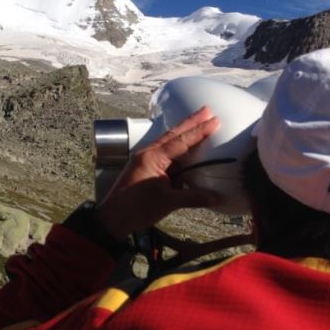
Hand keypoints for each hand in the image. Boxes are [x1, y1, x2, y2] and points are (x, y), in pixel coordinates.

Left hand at [97, 107, 221, 239]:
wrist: (112, 220)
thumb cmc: (135, 209)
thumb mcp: (167, 203)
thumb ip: (193, 198)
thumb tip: (217, 197)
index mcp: (153, 158)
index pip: (181, 141)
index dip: (199, 131)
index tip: (214, 121)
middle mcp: (148, 154)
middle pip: (173, 134)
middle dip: (191, 122)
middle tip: (207, 110)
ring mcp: (146, 160)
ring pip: (168, 142)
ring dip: (184, 132)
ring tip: (200, 122)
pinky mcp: (146, 168)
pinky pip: (165, 154)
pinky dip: (178, 147)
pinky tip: (186, 147)